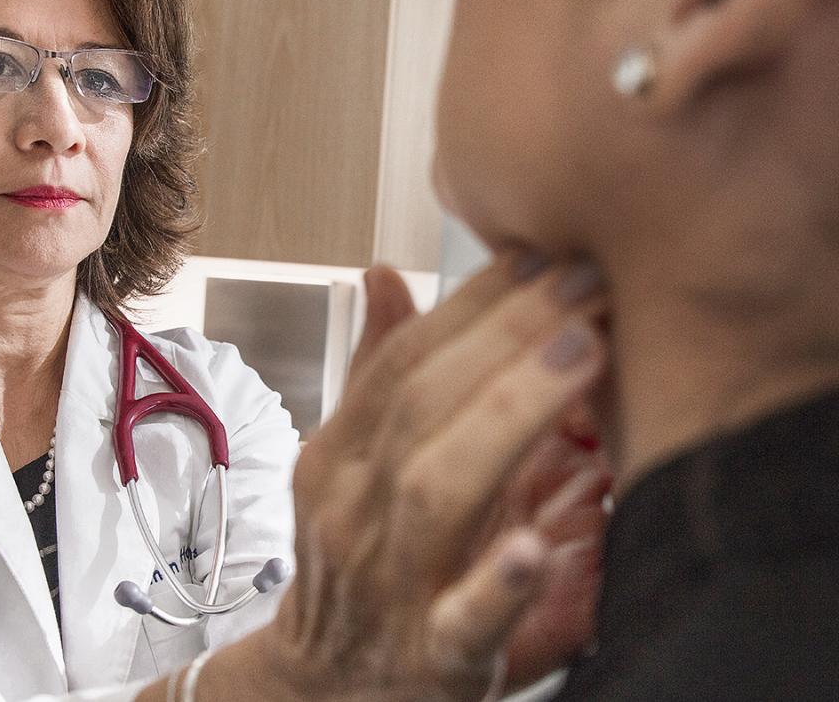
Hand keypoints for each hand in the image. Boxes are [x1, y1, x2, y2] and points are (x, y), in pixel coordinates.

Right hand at [255, 255, 608, 701]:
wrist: (330, 686)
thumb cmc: (362, 562)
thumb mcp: (355, 464)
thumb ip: (376, 372)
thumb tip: (382, 275)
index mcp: (337, 458)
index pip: (399, 363)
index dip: (468, 305)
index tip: (538, 254)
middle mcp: (353, 510)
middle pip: (418, 408)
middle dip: (504, 338)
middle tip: (582, 283)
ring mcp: (391, 582)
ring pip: (437, 490)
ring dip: (508, 417)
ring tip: (580, 356)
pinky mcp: (436, 655)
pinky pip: (462, 617)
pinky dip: (497, 581)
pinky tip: (537, 545)